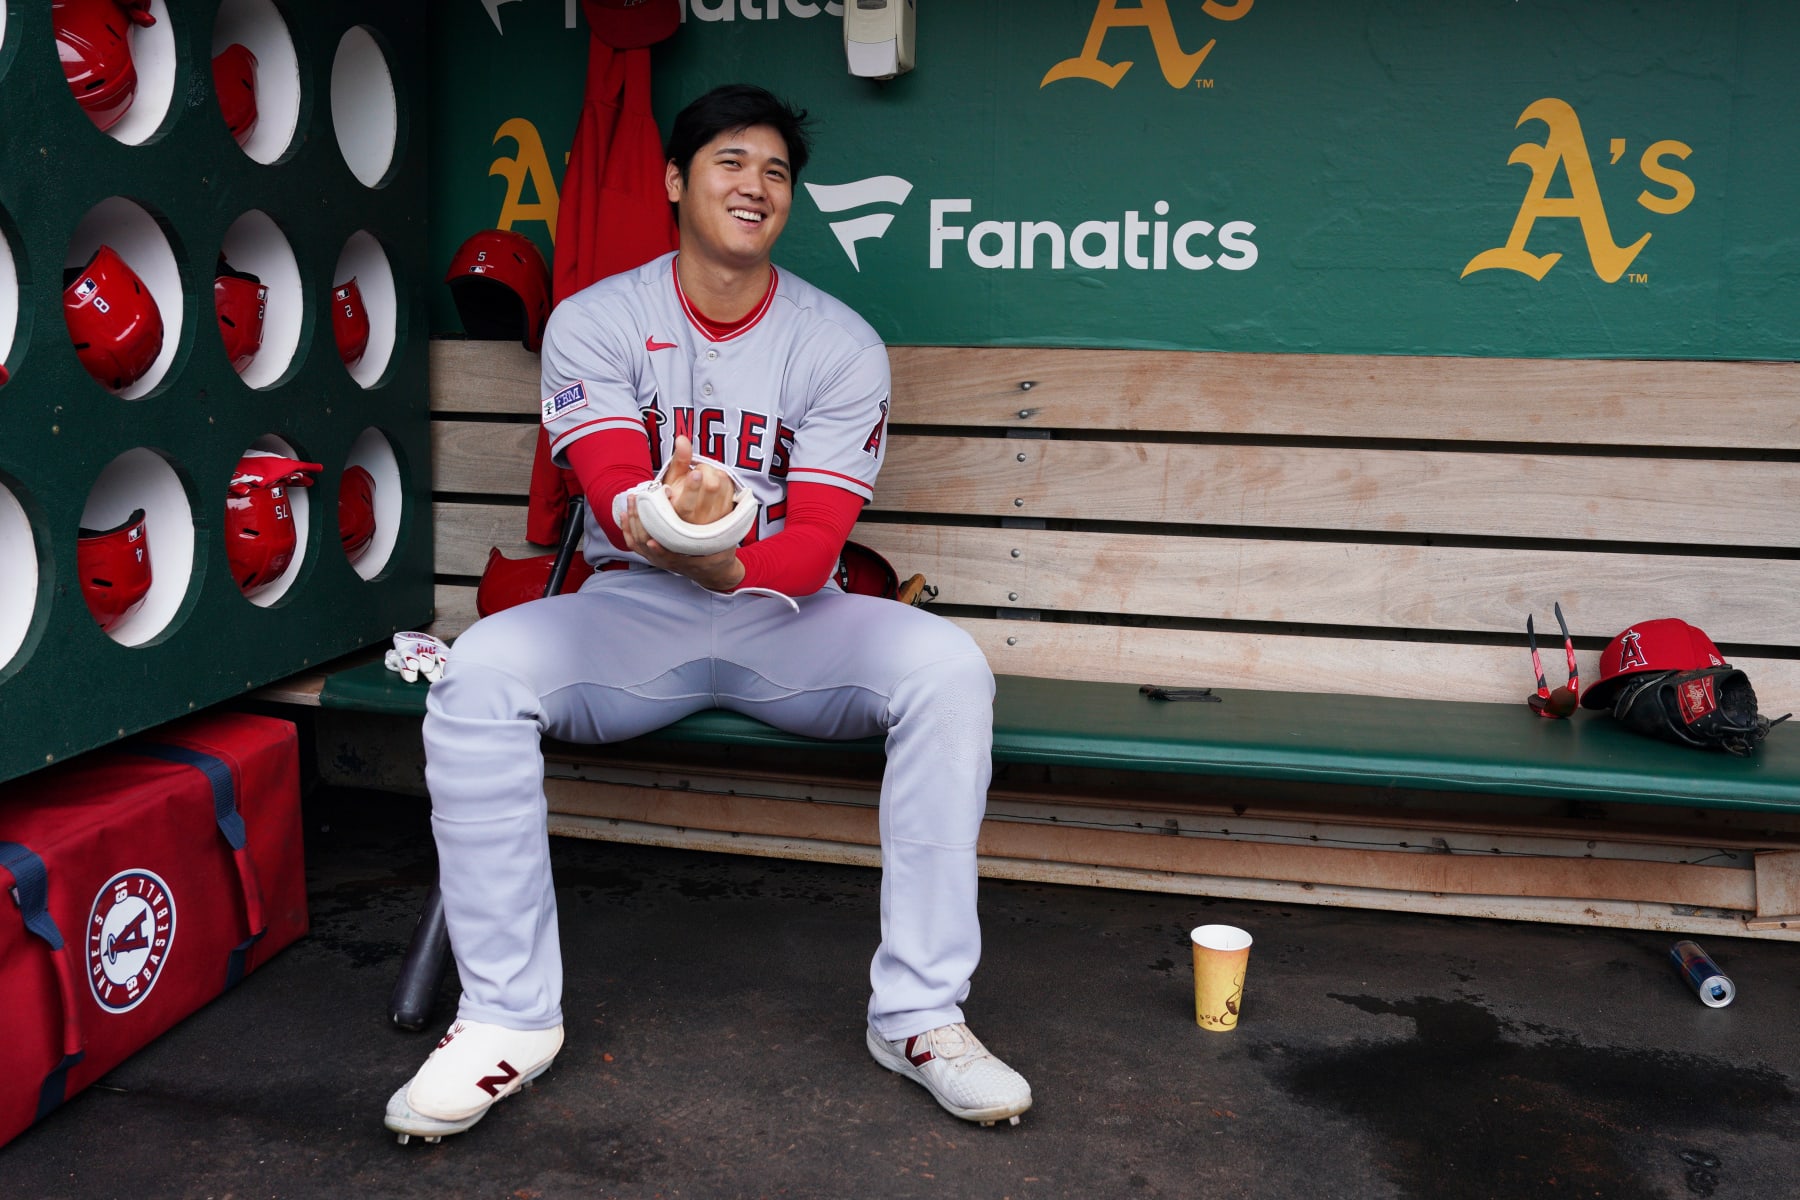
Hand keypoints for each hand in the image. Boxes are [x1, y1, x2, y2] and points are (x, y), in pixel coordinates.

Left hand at [623, 490, 745, 592]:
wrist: (713, 573)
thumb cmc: (720, 552)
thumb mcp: (725, 541)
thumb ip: (723, 526)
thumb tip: (721, 494)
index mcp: (687, 558)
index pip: (669, 549)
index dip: (659, 536)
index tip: (652, 527)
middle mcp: (669, 561)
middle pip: (646, 542)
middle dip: (640, 519)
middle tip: (639, 496)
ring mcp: (659, 560)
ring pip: (638, 541)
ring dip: (633, 520)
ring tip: (633, 498)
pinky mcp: (653, 556)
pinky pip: (634, 544)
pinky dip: (627, 529)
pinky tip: (625, 514)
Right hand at [659, 435, 735, 525]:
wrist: (694, 519)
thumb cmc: (678, 497)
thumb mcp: (673, 480)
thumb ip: (678, 459)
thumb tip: (682, 439)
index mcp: (680, 511)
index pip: (687, 502)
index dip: (692, 486)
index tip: (695, 473)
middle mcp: (700, 517)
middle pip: (711, 485)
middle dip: (704, 470)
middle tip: (697, 472)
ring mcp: (717, 516)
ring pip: (722, 482)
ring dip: (714, 473)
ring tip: (704, 480)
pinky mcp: (730, 510)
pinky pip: (731, 484)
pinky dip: (723, 478)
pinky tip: (714, 483)